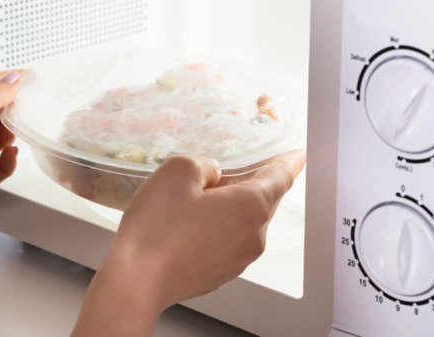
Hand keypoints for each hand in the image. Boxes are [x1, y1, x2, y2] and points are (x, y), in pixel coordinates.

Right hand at [72, 150, 304, 336]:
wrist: (137, 280)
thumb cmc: (156, 228)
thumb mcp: (178, 170)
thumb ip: (204, 163)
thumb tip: (211, 174)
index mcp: (251, 206)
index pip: (282, 176)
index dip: (289, 160)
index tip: (297, 153)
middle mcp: (253, 235)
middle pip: (263, 199)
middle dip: (249, 181)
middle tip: (226, 169)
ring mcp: (238, 259)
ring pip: (244, 221)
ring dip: (229, 206)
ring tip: (195, 198)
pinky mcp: (220, 273)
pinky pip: (227, 241)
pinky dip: (217, 227)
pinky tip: (187, 224)